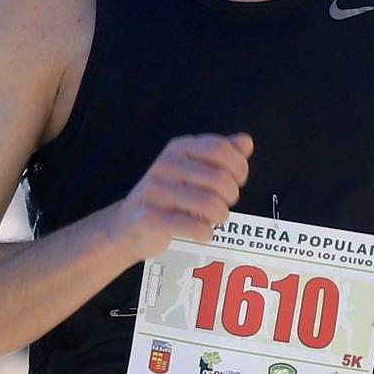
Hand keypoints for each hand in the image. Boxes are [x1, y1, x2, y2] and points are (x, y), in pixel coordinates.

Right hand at [110, 133, 252, 257]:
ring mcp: (156, 191)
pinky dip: (205, 233)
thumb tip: (246, 141)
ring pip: (210, 204)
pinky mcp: (150, 218)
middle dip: (231, 196)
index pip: (221, 150)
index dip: (239, 167)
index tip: (237, 180)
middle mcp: (166, 165)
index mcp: (179, 147)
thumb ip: (221, 154)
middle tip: (224, 203)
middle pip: (220, 178)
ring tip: (215, 219)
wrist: (127, 225)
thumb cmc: (168, 196)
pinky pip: (193, 226)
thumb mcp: (193, 169)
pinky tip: (203, 233)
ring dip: (221, 216)